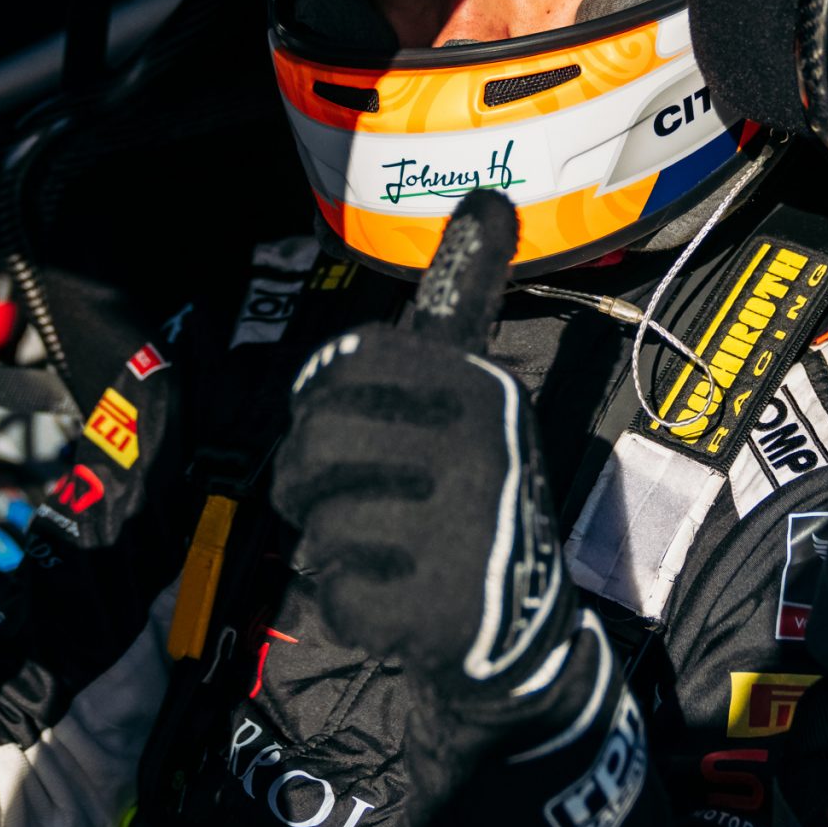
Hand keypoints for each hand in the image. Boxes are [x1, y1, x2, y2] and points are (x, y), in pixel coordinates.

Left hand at [272, 192, 576, 700]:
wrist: (520, 631)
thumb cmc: (470, 494)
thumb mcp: (474, 391)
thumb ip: (465, 298)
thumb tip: (488, 195)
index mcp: (480, 387)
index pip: (352, 360)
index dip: (326, 396)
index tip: (353, 422)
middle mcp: (479, 447)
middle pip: (315, 438)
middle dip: (308, 478)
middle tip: (343, 498)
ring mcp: (462, 528)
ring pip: (319, 518)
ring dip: (330, 542)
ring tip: (378, 546)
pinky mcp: (437, 605)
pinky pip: (335, 591)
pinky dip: (350, 604)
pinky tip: (398, 599)